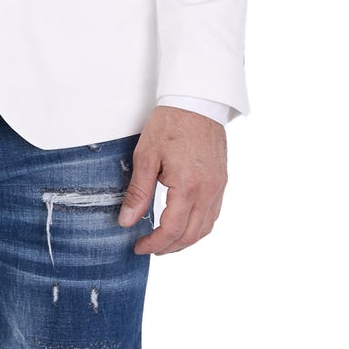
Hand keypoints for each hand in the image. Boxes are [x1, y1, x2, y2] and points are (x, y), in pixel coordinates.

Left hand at [118, 107, 227, 255]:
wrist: (197, 101)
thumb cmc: (170, 124)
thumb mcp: (146, 157)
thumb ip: (138, 193)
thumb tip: (127, 221)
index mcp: (188, 187)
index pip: (172, 230)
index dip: (154, 244)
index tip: (139, 247)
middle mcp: (208, 191)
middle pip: (192, 235)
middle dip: (169, 247)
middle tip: (150, 248)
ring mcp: (218, 186)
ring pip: (206, 227)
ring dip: (186, 239)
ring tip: (165, 241)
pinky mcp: (221, 180)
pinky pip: (213, 213)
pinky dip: (198, 225)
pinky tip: (184, 223)